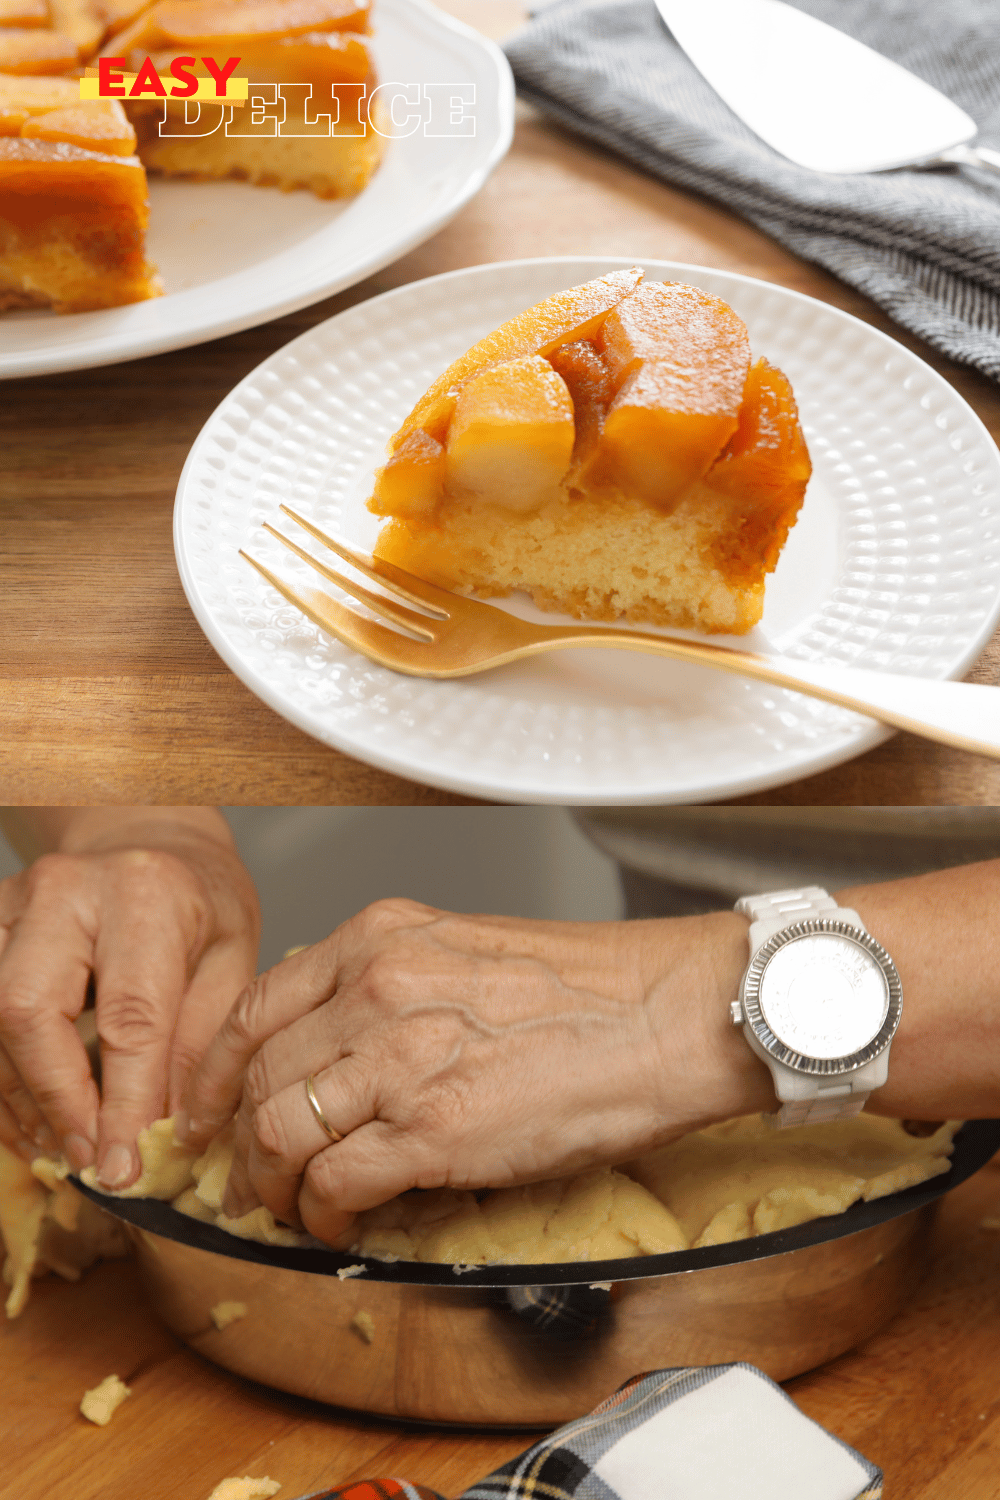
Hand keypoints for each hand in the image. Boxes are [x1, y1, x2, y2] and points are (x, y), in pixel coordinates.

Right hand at [0, 810, 259, 1185]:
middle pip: (28, 1010)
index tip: (124, 1169)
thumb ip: (202, 1041)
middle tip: (88, 1162)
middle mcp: (66, 891)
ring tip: (64, 1149)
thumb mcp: (231, 958)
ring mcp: (13, 903)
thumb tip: (173, 1135)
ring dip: (21, 1098)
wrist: (150, 841)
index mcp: (146, 895)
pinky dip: (4, 1076)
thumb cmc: (199, 903)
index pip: (129, 1014)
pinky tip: (35, 1116)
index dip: (122, 1102)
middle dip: (55, 1100)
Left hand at [182, 899, 764, 1242]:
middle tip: (250, 1179)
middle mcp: (375, 988)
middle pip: (258, 1078)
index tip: (209, 1111)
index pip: (254, 1009)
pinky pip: (334, 1184)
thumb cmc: (588, 986)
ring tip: (290, 1210)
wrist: (668, 1013)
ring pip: (278, 1134)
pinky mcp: (433, 1130)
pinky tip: (341, 1226)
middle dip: (240, 1143)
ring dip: (273, 1187)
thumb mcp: (464, 948)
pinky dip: (323, 1216)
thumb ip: (388, 984)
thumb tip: (336, 1048)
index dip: (215, 1074)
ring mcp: (400, 1058)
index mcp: (379, 937)